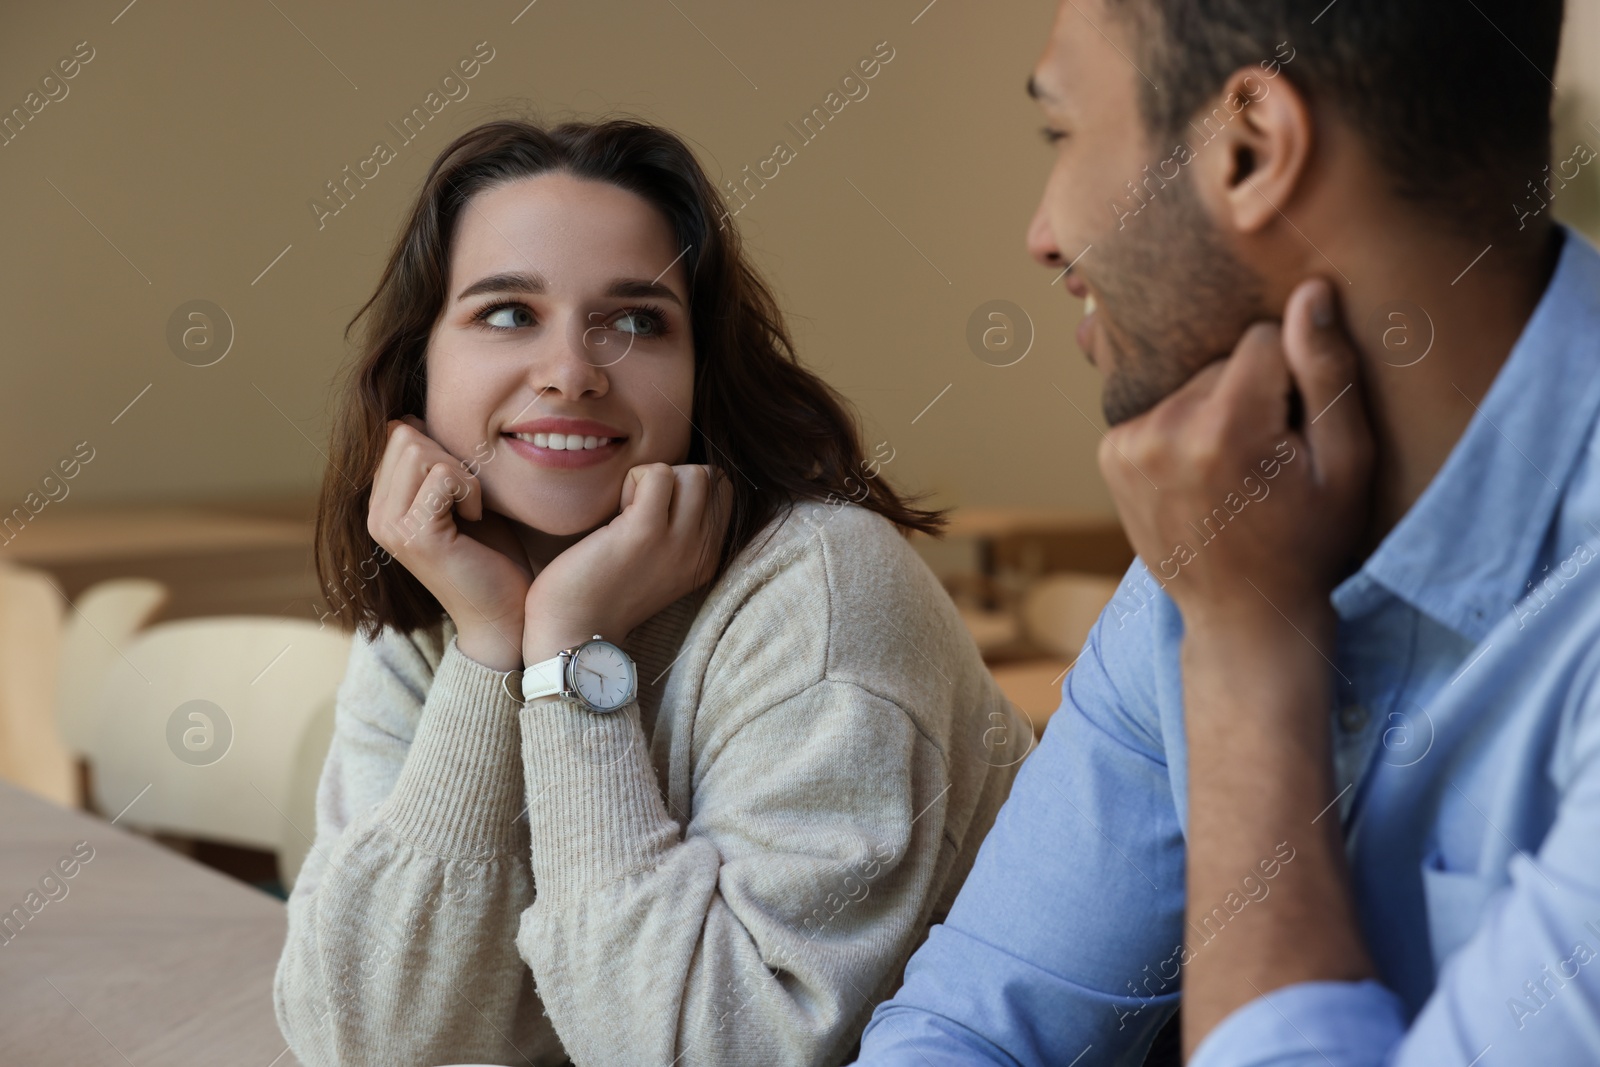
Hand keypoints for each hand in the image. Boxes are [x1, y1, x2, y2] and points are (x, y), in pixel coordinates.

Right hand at [367, 416, 534, 669]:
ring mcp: (389, 526)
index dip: (438, 445)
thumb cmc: (491, 553)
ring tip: (472, 508)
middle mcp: (376, 515)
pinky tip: (476, 517)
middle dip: (450, 455)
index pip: (395, 432)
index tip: (460, 483)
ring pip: (418, 448)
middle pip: (403, 434)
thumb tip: (411, 417)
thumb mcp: (458, 496)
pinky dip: (470, 490)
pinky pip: (444, 475)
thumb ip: (434, 462)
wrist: (505, 612)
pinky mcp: (416, 536)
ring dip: (462, 473)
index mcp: (381, 503)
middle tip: (470, 497)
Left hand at [521, 463, 729, 665]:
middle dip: (675, 479)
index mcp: (707, 560)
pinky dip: (633, 479)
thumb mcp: (660, 566)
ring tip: (629, 510)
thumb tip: (673, 482)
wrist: (575, 632)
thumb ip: (678, 533)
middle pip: (713, 479)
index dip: (686, 491)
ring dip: (655, 479)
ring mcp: (677, 543)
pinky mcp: (644, 532)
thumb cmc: (605, 593)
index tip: (656, 516)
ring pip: (693, 472)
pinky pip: (656, 473)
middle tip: (641, 508)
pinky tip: (615, 513)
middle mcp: (701, 552)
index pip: (721, 495)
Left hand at [1099, 278, 1373, 631]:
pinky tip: (1200, 474)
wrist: (1241, 612)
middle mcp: (1165, 428)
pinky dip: (1182, 429)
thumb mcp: (1346, 462)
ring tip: (1233, 471)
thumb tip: (1312, 291)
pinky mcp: (1110, 453)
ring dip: (1214, 411)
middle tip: (1266, 459)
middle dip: (1251, 393)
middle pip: (1222, 361)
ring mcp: (1128, 442)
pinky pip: (1160, 407)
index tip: (1296, 426)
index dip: (1291, 373)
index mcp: (1225, 426)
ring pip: (1190, 383)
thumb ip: (1329, 373)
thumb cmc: (1309, 540)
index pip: (1262, 336)